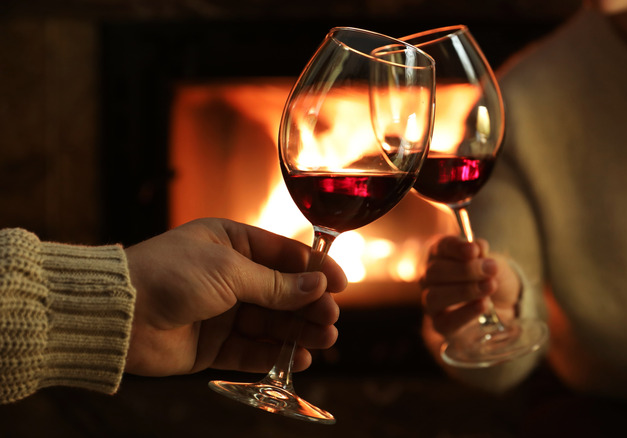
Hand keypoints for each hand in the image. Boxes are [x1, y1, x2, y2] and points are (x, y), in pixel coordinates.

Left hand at [123, 218, 347, 376]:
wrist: (117, 314)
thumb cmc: (169, 275)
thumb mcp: (229, 272)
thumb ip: (276, 284)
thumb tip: (318, 286)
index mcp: (231, 243)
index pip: (283, 255)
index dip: (314, 270)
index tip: (341, 285)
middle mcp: (228, 276)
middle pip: (281, 292)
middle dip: (309, 305)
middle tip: (331, 319)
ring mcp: (221, 311)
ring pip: (270, 323)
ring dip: (298, 331)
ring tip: (324, 340)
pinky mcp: (212, 344)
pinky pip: (251, 350)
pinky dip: (275, 354)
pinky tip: (298, 358)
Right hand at [420, 235, 520, 338]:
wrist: (506, 304)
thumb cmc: (493, 277)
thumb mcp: (494, 263)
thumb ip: (485, 256)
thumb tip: (478, 247)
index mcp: (441, 254)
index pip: (442, 247)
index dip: (457, 248)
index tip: (475, 250)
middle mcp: (430, 277)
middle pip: (435, 272)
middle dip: (465, 270)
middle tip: (491, 270)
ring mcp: (432, 302)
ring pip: (435, 296)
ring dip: (464, 291)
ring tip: (489, 287)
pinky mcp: (440, 324)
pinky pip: (445, 321)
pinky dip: (465, 313)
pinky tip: (483, 305)